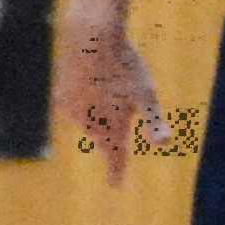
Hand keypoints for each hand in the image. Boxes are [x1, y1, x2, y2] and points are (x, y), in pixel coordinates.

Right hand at [53, 16, 162, 190]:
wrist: (89, 38)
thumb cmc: (124, 66)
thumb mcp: (146, 93)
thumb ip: (153, 121)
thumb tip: (164, 144)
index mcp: (110, 129)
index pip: (115, 158)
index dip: (116, 172)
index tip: (116, 185)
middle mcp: (88, 127)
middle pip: (105, 132)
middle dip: (113, 120)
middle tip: (122, 87)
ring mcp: (72, 112)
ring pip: (91, 116)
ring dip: (100, 105)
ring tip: (107, 77)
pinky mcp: (61, 97)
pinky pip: (78, 102)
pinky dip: (86, 93)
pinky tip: (92, 74)